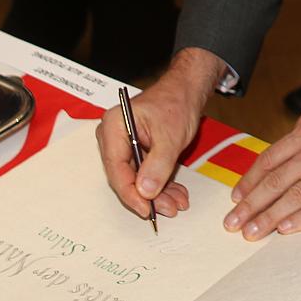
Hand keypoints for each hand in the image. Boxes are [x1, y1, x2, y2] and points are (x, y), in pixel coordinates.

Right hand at [96, 47, 225, 222]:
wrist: (187, 90)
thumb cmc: (176, 102)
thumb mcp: (170, 136)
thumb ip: (157, 165)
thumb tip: (144, 192)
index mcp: (114, 126)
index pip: (116, 168)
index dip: (130, 193)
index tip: (146, 209)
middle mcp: (114, 136)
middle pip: (125, 176)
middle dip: (148, 195)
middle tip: (169, 208)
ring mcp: (124, 144)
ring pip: (137, 178)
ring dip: (158, 193)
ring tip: (178, 202)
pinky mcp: (137, 151)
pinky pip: (146, 173)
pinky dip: (161, 184)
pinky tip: (176, 194)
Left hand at [224, 72, 300, 240]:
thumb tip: (289, 145)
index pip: (269, 160)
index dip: (250, 180)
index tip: (236, 196)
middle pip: (275, 182)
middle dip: (251, 204)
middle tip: (233, 223)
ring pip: (294, 196)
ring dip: (270, 217)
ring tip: (253, 232)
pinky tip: (287, 230)